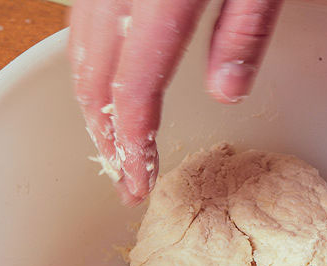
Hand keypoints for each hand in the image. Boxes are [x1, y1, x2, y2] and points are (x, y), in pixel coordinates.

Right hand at [69, 0, 281, 203]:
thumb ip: (244, 32)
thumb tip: (227, 93)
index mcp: (159, 3)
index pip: (133, 92)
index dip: (132, 148)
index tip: (138, 186)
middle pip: (96, 83)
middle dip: (107, 141)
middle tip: (124, 181)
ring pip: (81, 56)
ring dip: (94, 108)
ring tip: (115, 146)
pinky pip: (84, 27)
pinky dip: (91, 67)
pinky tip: (109, 85)